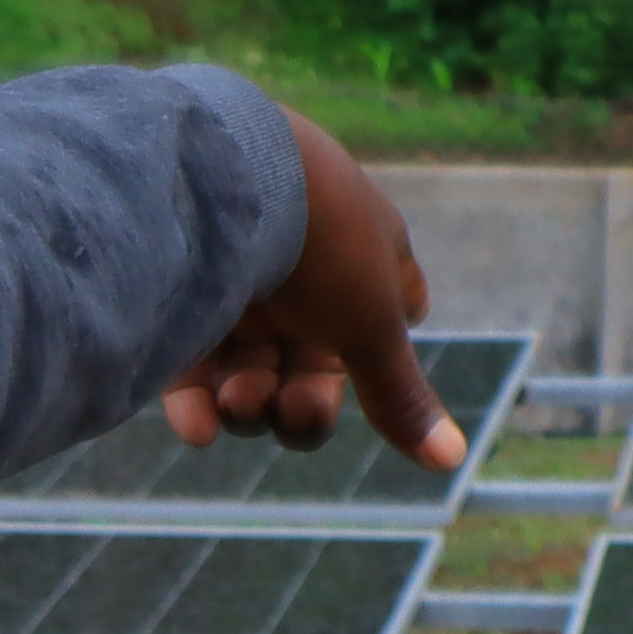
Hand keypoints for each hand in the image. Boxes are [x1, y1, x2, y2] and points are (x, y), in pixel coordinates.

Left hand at [155, 105, 461, 470]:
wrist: (219, 173)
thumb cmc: (321, 241)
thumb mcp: (371, 325)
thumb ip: (401, 395)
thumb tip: (454, 460)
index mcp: (364, 255)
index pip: (388, 317)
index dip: (376, 363)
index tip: (357, 372)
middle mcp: (303, 268)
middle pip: (311, 367)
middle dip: (304, 403)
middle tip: (292, 409)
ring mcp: (239, 280)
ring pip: (250, 372)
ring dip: (251, 404)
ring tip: (239, 399)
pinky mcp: (178, 296)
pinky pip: (190, 366)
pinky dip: (197, 404)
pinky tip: (199, 427)